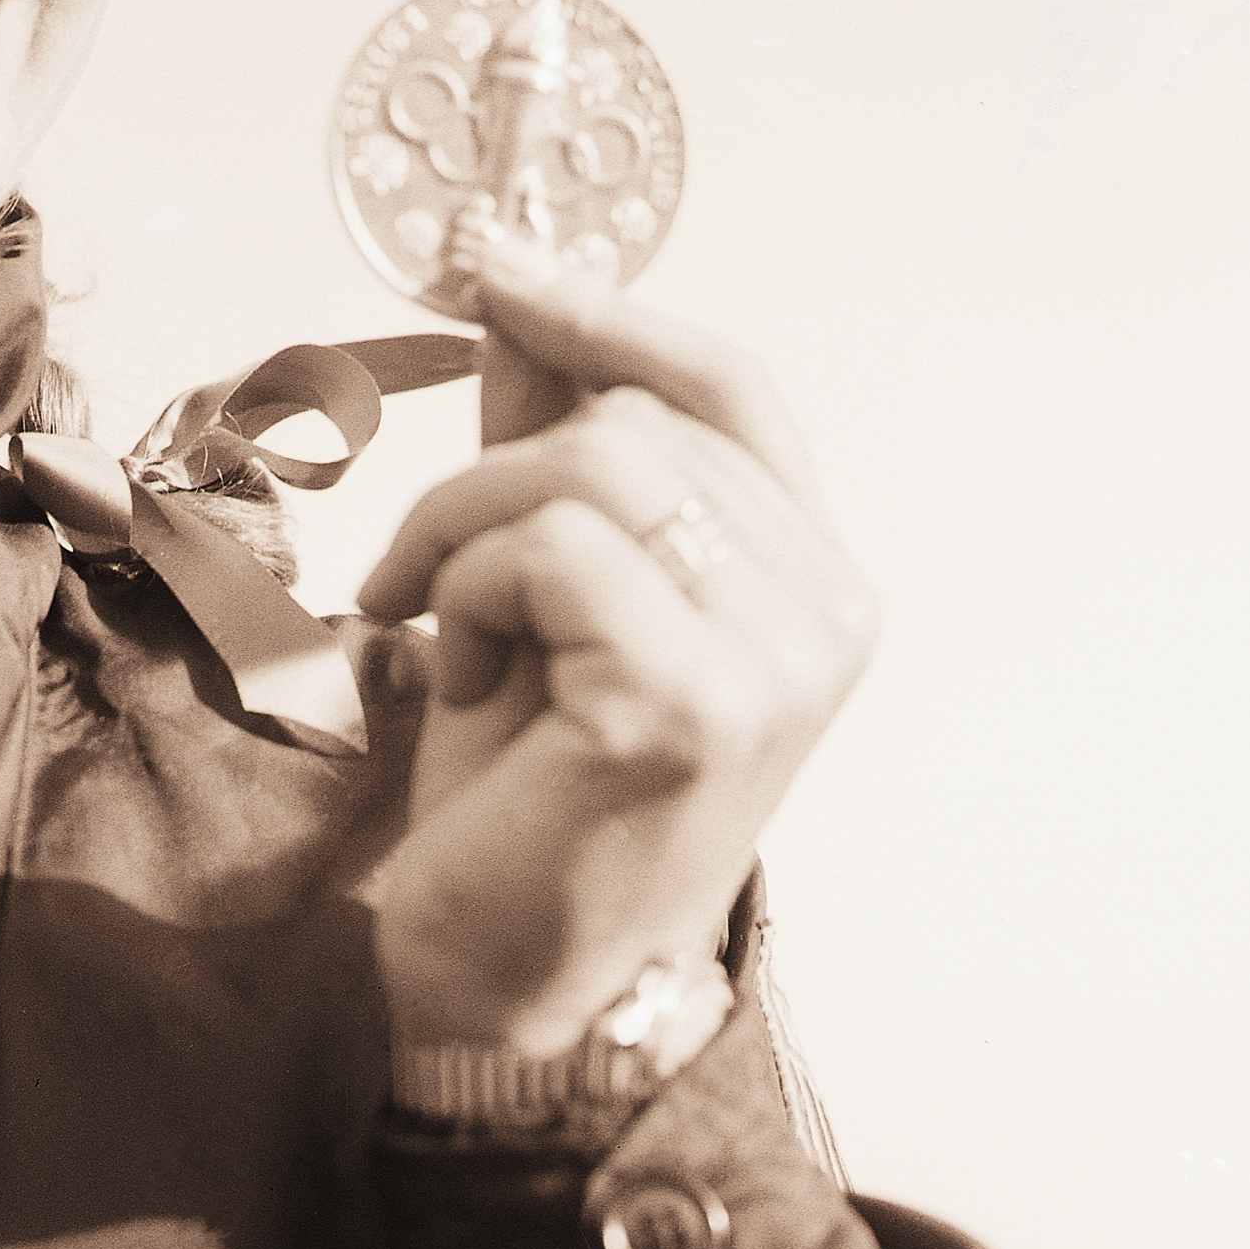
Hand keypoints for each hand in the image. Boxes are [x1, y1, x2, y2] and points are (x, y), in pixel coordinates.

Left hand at [357, 230, 878, 1054]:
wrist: (492, 987)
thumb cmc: (517, 799)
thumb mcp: (527, 592)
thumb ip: (546, 446)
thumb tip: (515, 286)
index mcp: (811, 582)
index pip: (730, 385)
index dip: (610, 311)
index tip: (491, 261)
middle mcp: (826, 615)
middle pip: (639, 417)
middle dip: (488, 477)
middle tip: (423, 581)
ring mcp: (777, 661)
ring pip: (589, 465)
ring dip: (463, 536)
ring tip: (442, 638)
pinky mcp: (695, 701)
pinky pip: (548, 546)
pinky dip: (463, 592)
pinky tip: (453, 678)